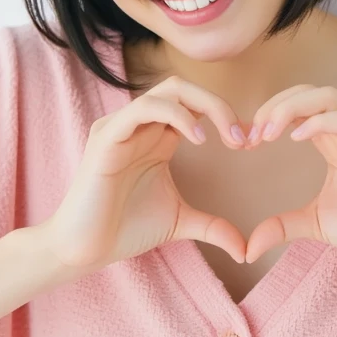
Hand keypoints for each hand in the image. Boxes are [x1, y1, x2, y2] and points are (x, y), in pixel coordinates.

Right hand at [40, 76, 248, 276]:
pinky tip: (199, 140)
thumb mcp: (180, 222)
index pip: (193, 104)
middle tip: (241, 136)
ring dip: (205, 106)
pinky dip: (176, 116)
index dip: (225, 115)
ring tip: (227, 136)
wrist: (85, 248)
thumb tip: (246, 249)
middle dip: (218, 104)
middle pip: (183, 88)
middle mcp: (139, 125)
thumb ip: (213, 227)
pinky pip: (143, 109)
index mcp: (157, 136)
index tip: (251, 142)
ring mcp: (121, 127)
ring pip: (167, 90)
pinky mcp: (106, 137)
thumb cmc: (125, 229)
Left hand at [243, 84, 336, 280]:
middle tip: (253, 133)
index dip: (272, 112)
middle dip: (276, 105)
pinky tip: (296, 139)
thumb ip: (283, 226)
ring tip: (267, 132)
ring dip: (293, 109)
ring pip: (332, 98)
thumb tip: (249, 247)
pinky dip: (322, 123)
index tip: (247, 139)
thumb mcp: (317, 224)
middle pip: (314, 93)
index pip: (305, 103)